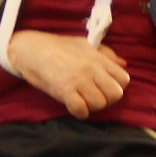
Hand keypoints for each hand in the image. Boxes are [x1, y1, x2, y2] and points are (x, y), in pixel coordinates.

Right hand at [7, 31, 129, 118]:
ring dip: (91, 106)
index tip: (104, 87)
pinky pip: (82, 110)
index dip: (116, 87)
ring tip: (81, 99)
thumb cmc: (57, 47)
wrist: (31, 49)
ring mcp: (78, 80)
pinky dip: (79, 112)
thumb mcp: (85, 44)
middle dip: (107, 99)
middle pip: (116, 95)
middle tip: (94, 96)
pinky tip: (73, 105)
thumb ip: (106, 54)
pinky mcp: (64, 90)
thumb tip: (124, 64)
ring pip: (99, 104)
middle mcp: (91, 69)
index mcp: (98, 58)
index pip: (124, 79)